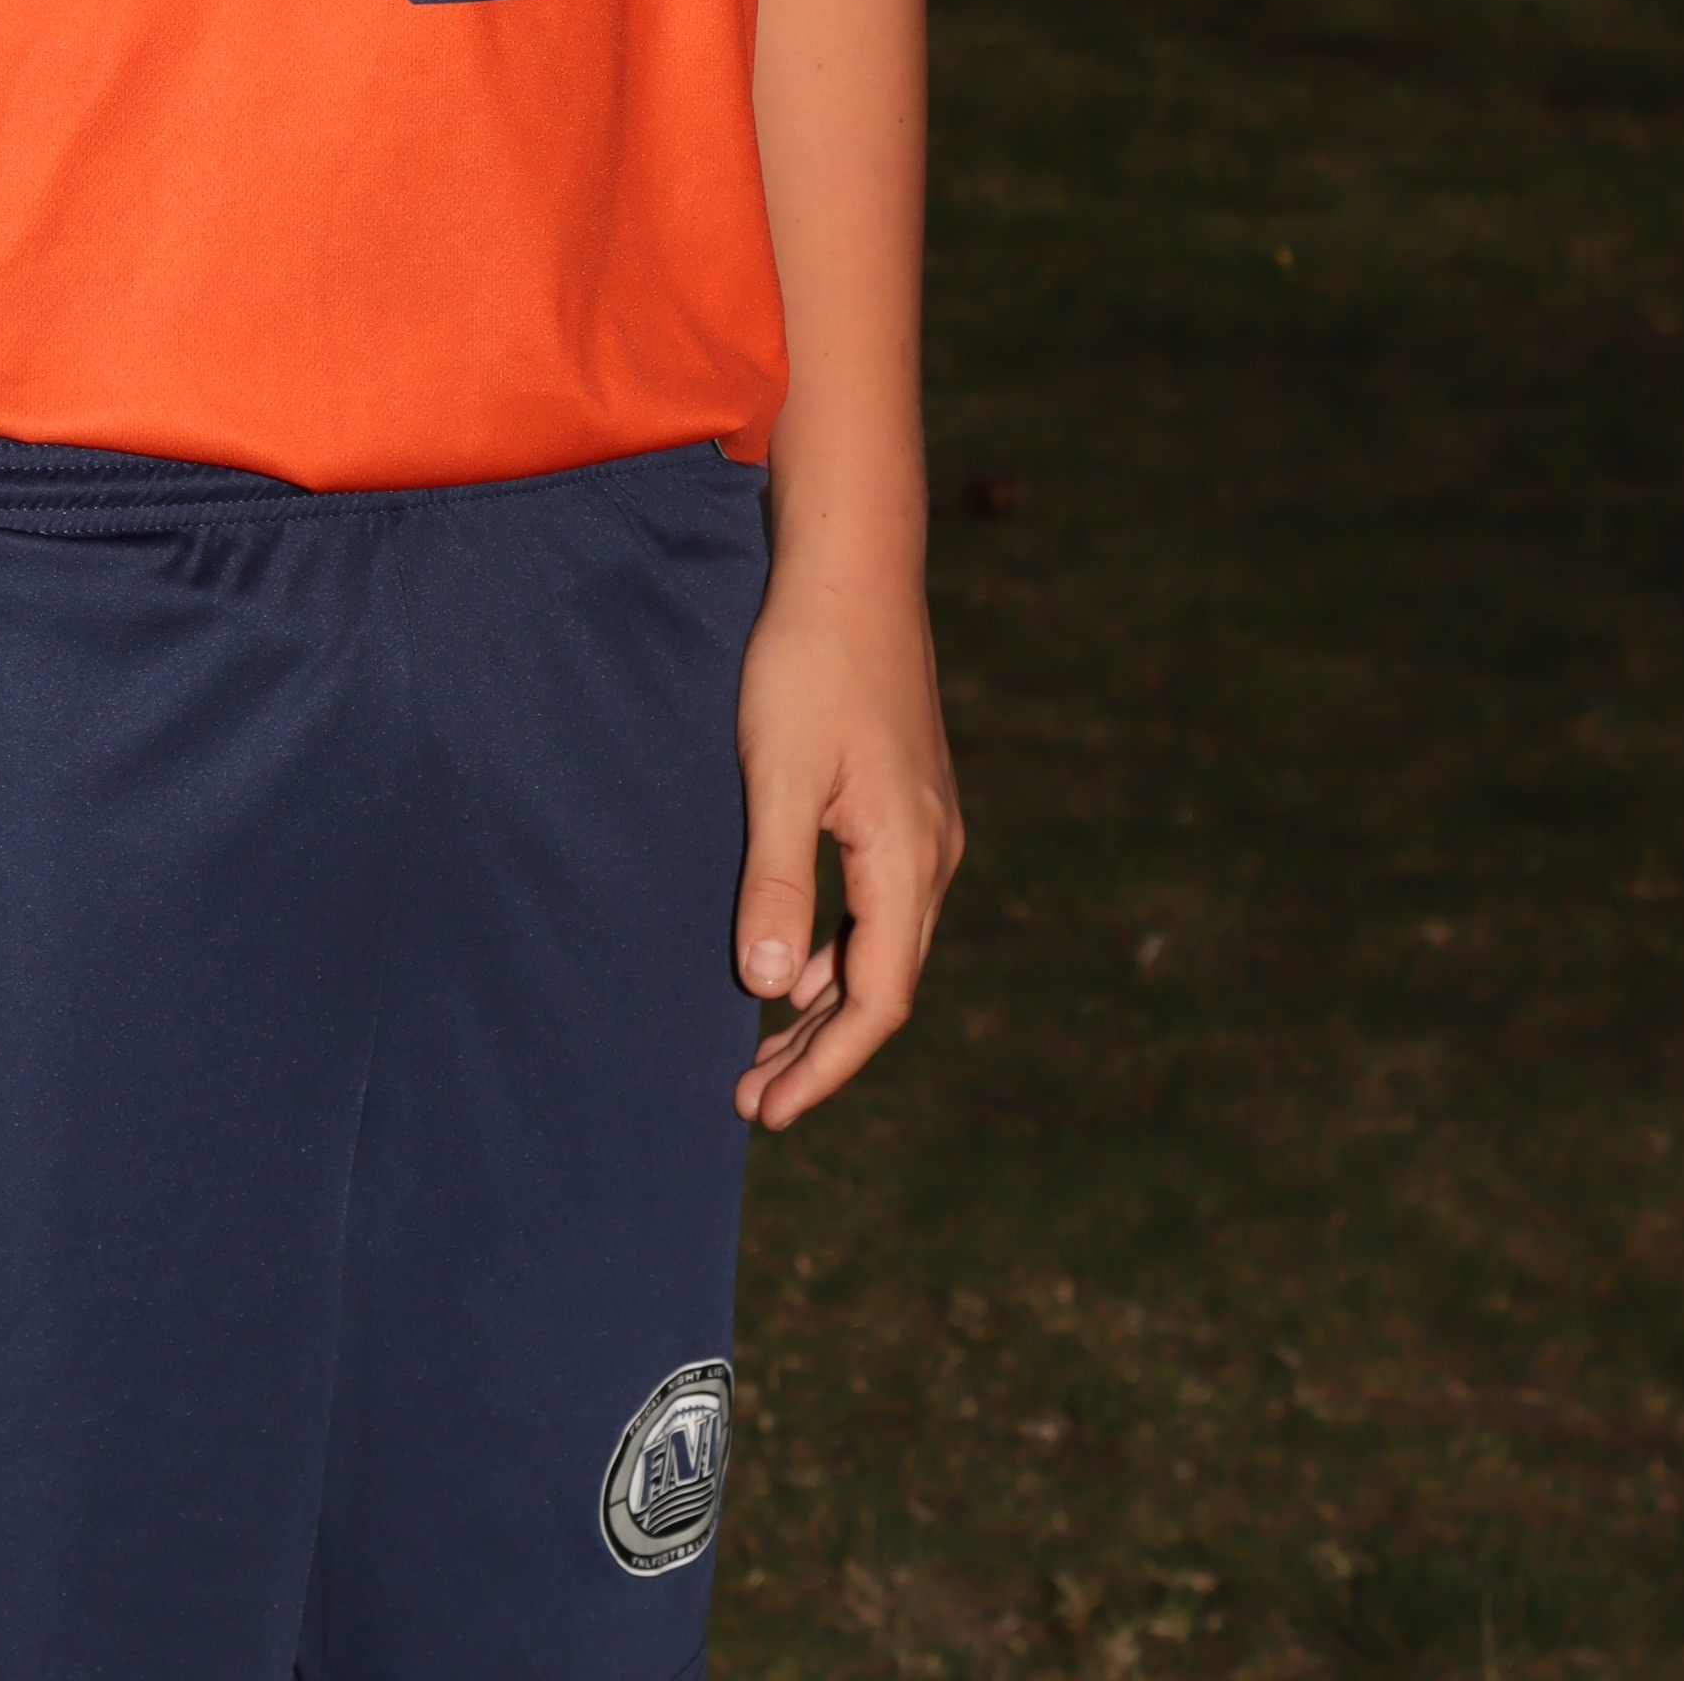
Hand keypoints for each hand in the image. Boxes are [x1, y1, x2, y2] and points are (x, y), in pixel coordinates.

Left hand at [731, 562, 963, 1130]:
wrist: (854, 570)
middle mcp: (932, 856)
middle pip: (883, 987)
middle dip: (819, 1051)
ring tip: (762, 1050)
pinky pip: (878, 906)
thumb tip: (767, 986)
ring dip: (824, 1002)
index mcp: (906, 860)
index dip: (824, 1067)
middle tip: (751, 1100)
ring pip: (882, 947)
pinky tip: (792, 960)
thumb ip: (774, 881)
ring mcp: (925, 830)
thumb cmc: (807, 664)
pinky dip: (836, 948)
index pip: (876, 1001)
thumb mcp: (778, 774)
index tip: (768, 1114)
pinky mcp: (906, 805)